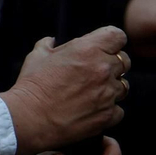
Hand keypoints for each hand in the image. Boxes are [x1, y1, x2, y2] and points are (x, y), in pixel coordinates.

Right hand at [0, 27, 128, 154]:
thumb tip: (51, 41)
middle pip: (124, 61)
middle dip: (112, 64)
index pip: (118, 36)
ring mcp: (108, 94)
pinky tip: (91, 110)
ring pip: (123, 86)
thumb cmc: (32, 85)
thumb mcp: (37, 55)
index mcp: (88, 49)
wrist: (30, 118)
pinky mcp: (108, 116)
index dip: (112, 41)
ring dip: (111, 88)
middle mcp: (103, 69)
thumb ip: (48, 44)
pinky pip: (118, 110)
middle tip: (95, 73)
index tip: (104, 48)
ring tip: (92, 93)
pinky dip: (108, 110)